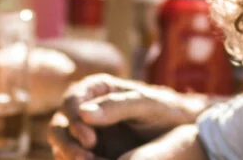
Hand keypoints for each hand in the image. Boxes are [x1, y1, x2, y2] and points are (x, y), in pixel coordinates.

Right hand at [48, 74, 208, 159]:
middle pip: (60, 123)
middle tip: (84, 157)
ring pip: (62, 142)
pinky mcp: (92, 151)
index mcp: (99, 89)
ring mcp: (88, 130)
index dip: (73, 118)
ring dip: (68, 154)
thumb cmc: (166, 110)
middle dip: (67, 141)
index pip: (73, 99)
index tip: (88, 139)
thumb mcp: (147, 105)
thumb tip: (83, 113)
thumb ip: (118, 106)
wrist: (181, 131)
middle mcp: (88, 108)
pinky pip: (75, 156)